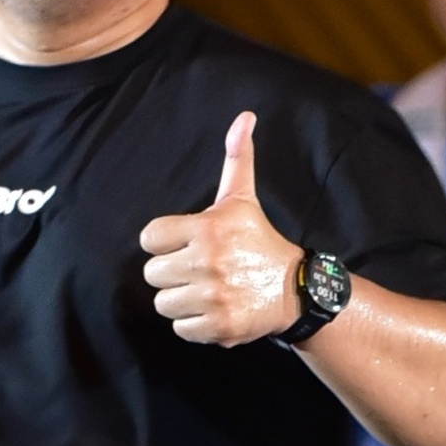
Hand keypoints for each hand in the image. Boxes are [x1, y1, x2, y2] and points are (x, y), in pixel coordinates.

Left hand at [140, 113, 299, 346]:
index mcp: (207, 228)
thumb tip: (244, 117)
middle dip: (172, 274)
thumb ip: (237, 158)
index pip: (149, 239)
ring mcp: (213, 295)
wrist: (295, 289)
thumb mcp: (243, 199)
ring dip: (181, 301)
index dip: (164, 243)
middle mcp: (207, 261)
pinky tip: (214, 309)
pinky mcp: (220, 325)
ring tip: (206, 291)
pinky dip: (194, 324)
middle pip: (152, 275)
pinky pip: (181, 328)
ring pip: (164, 304)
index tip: (185, 245)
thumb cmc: (259, 241)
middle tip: (198, 270)